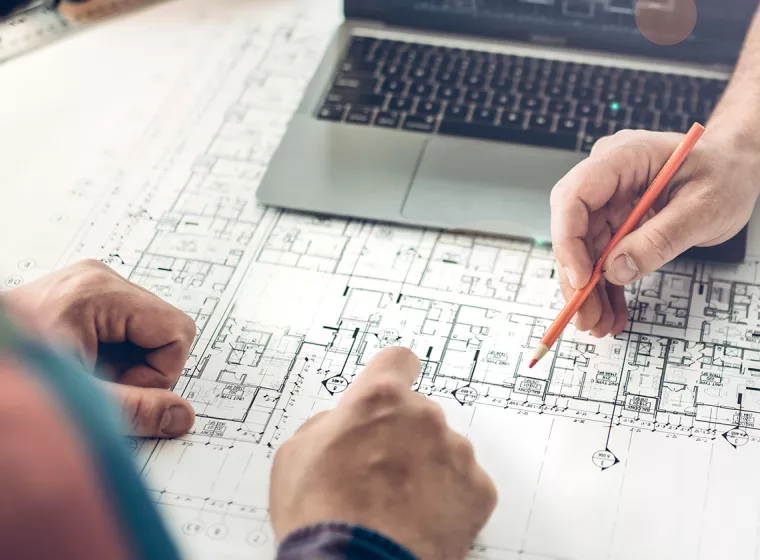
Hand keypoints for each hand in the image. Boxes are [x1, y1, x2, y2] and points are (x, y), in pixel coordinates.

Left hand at [3, 259, 195, 437]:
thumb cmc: (13, 374)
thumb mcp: (79, 399)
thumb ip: (135, 410)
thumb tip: (181, 416)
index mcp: (100, 292)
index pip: (176, 331)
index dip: (159, 371)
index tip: (121, 388)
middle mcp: (99, 278)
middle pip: (163, 328)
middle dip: (142, 367)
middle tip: (102, 383)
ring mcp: (91, 283)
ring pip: (147, 329)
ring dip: (127, 361)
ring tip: (88, 373)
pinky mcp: (85, 294)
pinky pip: (126, 326)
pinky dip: (114, 353)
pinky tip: (85, 363)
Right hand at [269, 347, 496, 559]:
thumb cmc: (322, 514)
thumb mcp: (295, 454)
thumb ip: (328, 425)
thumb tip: (341, 427)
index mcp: (380, 399)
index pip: (399, 361)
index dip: (392, 376)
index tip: (391, 392)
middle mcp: (424, 417)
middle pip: (419, 413)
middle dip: (403, 435)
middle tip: (379, 472)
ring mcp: (455, 453)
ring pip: (443, 449)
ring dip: (426, 468)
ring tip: (397, 504)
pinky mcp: (478, 490)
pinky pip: (465, 484)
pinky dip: (448, 499)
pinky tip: (420, 519)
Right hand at [550, 129, 759, 337]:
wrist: (736, 169)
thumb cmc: (726, 174)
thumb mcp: (704, 208)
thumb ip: (660, 239)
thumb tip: (615, 270)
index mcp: (623, 158)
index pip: (574, 196)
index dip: (568, 239)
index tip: (581, 279)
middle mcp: (607, 178)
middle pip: (573, 229)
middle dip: (576, 276)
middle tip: (584, 315)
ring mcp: (609, 200)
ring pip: (584, 250)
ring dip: (590, 290)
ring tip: (600, 324)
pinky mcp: (616, 220)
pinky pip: (603, 256)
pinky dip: (607, 285)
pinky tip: (611, 311)